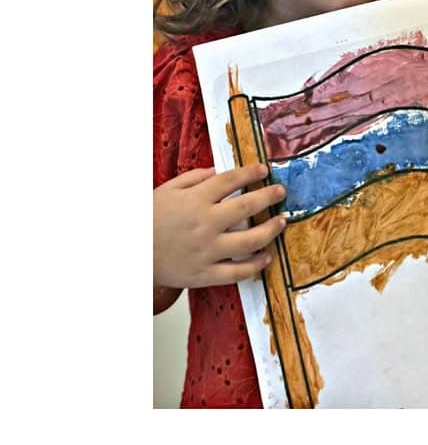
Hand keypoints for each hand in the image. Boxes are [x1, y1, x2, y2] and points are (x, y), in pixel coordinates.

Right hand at [154, 164, 286, 294]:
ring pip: (249, 241)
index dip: (250, 173)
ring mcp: (207, 251)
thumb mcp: (167, 190)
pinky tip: (266, 257)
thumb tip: (219, 172)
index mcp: (195, 200)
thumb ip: (194, 178)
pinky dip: (255, 266)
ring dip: (271, 230)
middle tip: (281, 192)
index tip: (264, 169)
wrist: (128, 253)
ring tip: (282, 222)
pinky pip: (237, 272)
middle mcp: (205, 224)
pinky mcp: (205, 274)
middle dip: (268, 196)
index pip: (231, 181)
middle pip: (247, 207)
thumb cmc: (148, 219)